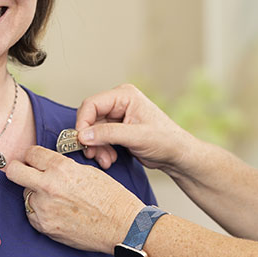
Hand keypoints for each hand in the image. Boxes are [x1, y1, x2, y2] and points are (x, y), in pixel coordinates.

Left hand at [4, 146, 144, 252]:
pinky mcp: (45, 227)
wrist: (122, 226)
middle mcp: (48, 186)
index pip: (30, 154)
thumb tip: (46, 167)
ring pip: (25, 195)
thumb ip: (62, 168)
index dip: (33, 156)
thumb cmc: (111, 198)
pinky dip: (40, 212)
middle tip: (25, 173)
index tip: (34, 161)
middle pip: (14, 172)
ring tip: (54, 199)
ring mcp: (44, 209)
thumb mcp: (88, 172)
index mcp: (61, 168)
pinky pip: (31, 214)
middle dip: (18, 170)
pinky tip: (57, 212)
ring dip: (34, 195)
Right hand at [75, 84, 198, 171]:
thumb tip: (82, 135)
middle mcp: (119, 103)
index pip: (92, 104)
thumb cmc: (165, 141)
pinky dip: (101, 150)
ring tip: (106, 160)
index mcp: (125, 96)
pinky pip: (99, 138)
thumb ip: (108, 134)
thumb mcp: (136, 137)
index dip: (83, 122)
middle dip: (90, 139)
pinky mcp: (117, 130)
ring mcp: (117, 116)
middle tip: (92, 155)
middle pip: (90, 118)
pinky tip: (110, 159)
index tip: (80, 141)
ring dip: (96, 148)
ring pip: (93, 131)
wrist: (177, 155)